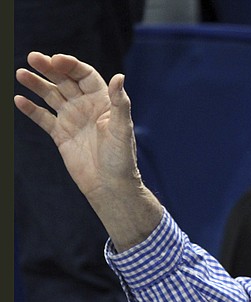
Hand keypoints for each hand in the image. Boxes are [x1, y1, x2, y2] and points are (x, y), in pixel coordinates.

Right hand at [15, 52, 161, 249]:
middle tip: (32, 57)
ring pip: (51, 95)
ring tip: (21, 73)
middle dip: (49, 68)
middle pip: (65, 81)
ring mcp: (72, 119)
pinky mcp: (60, 135)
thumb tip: (119, 76)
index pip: (84, 75)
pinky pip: (43, 118)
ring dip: (36, 84)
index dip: (70, 65)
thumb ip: (120, 102)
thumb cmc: (121, 158)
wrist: (110, 185)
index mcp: (103, 102)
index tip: (56, 60)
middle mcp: (86, 107)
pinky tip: (19, 100)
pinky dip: (31, 109)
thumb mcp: (122, 128)